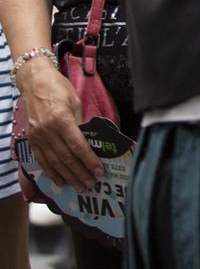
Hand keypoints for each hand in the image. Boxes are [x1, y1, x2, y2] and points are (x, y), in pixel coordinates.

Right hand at [15, 61, 101, 191]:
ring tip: (80, 187)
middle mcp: (48, 131)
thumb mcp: (75, 102)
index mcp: (61, 120)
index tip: (99, 171)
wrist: (34, 82)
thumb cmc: (58, 88)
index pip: (78, 146)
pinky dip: (51, 172)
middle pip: (66, 158)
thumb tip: (91, 141)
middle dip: (80, 173)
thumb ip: (81, 122)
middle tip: (92, 184)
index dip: (89, 160)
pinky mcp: (31, 139)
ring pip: (54, 162)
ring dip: (68, 177)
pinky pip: (42, 160)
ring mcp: (38, 137)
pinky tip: (60, 181)